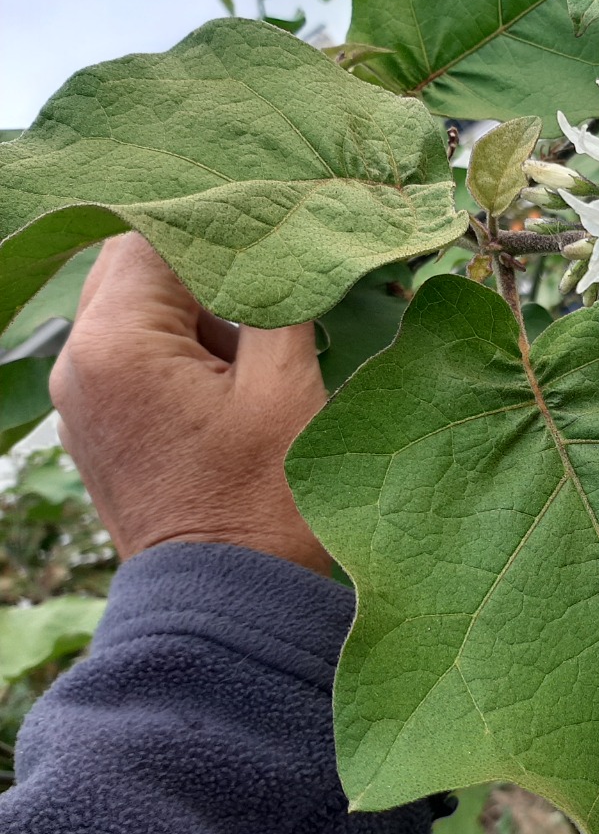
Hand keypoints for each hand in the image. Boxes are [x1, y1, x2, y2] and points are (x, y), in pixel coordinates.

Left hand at [49, 232, 330, 574]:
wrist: (224, 604)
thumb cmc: (262, 501)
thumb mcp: (286, 389)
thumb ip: (277, 303)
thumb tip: (283, 250)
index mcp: (117, 343)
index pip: (155, 235)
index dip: (220, 229)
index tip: (276, 239)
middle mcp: (78, 360)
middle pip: (134, 266)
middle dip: (205, 269)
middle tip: (271, 286)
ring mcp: (80, 395)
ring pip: (133, 308)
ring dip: (195, 310)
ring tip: (258, 342)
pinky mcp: (96, 424)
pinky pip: (131, 354)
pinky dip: (178, 347)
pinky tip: (232, 376)